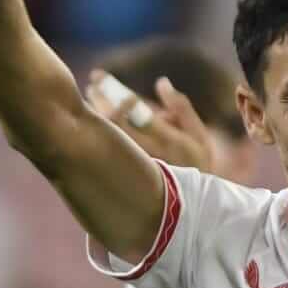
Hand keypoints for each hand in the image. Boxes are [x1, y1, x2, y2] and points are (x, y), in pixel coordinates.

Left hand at [87, 70, 223, 173]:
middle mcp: (149, 155)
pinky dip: (96, 133)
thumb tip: (161, 82)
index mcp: (170, 142)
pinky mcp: (121, 178)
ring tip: (88, 98)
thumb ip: (181, 108)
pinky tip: (90, 122)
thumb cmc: (195, 168)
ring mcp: (133, 169)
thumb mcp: (198, 137)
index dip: (114, 92)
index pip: (135, 111)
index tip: (100, 78)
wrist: (188, 209)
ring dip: (94, 115)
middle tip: (91, 84)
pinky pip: (103, 151)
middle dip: (99, 99)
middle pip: (114, 122)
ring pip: (105, 137)